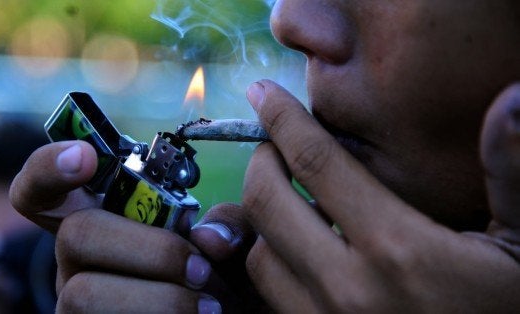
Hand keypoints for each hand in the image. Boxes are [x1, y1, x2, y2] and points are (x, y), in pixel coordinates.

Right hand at [10, 141, 249, 312]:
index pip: (46, 188)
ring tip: (209, 307)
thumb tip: (208, 238)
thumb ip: (229, 226)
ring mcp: (74, 303)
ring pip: (82, 294)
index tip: (86, 156)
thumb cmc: (219, 281)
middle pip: (75, 234)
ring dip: (158, 299)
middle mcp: (78, 260)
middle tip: (201, 268)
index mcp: (103, 220)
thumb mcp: (230, 246)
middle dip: (148, 249)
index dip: (49, 167)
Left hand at [239, 80, 519, 312]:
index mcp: (400, 251)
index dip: (283, 119)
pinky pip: (269, 301)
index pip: (316, 163)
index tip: (262, 92)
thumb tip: (511, 102)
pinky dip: (272, 267)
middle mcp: (348, 289)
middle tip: (276, 148)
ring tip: (290, 204)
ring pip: (260, 255)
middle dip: (262, 163)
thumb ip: (513, 178)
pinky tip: (300, 256)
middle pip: (267, 203)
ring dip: (265, 220)